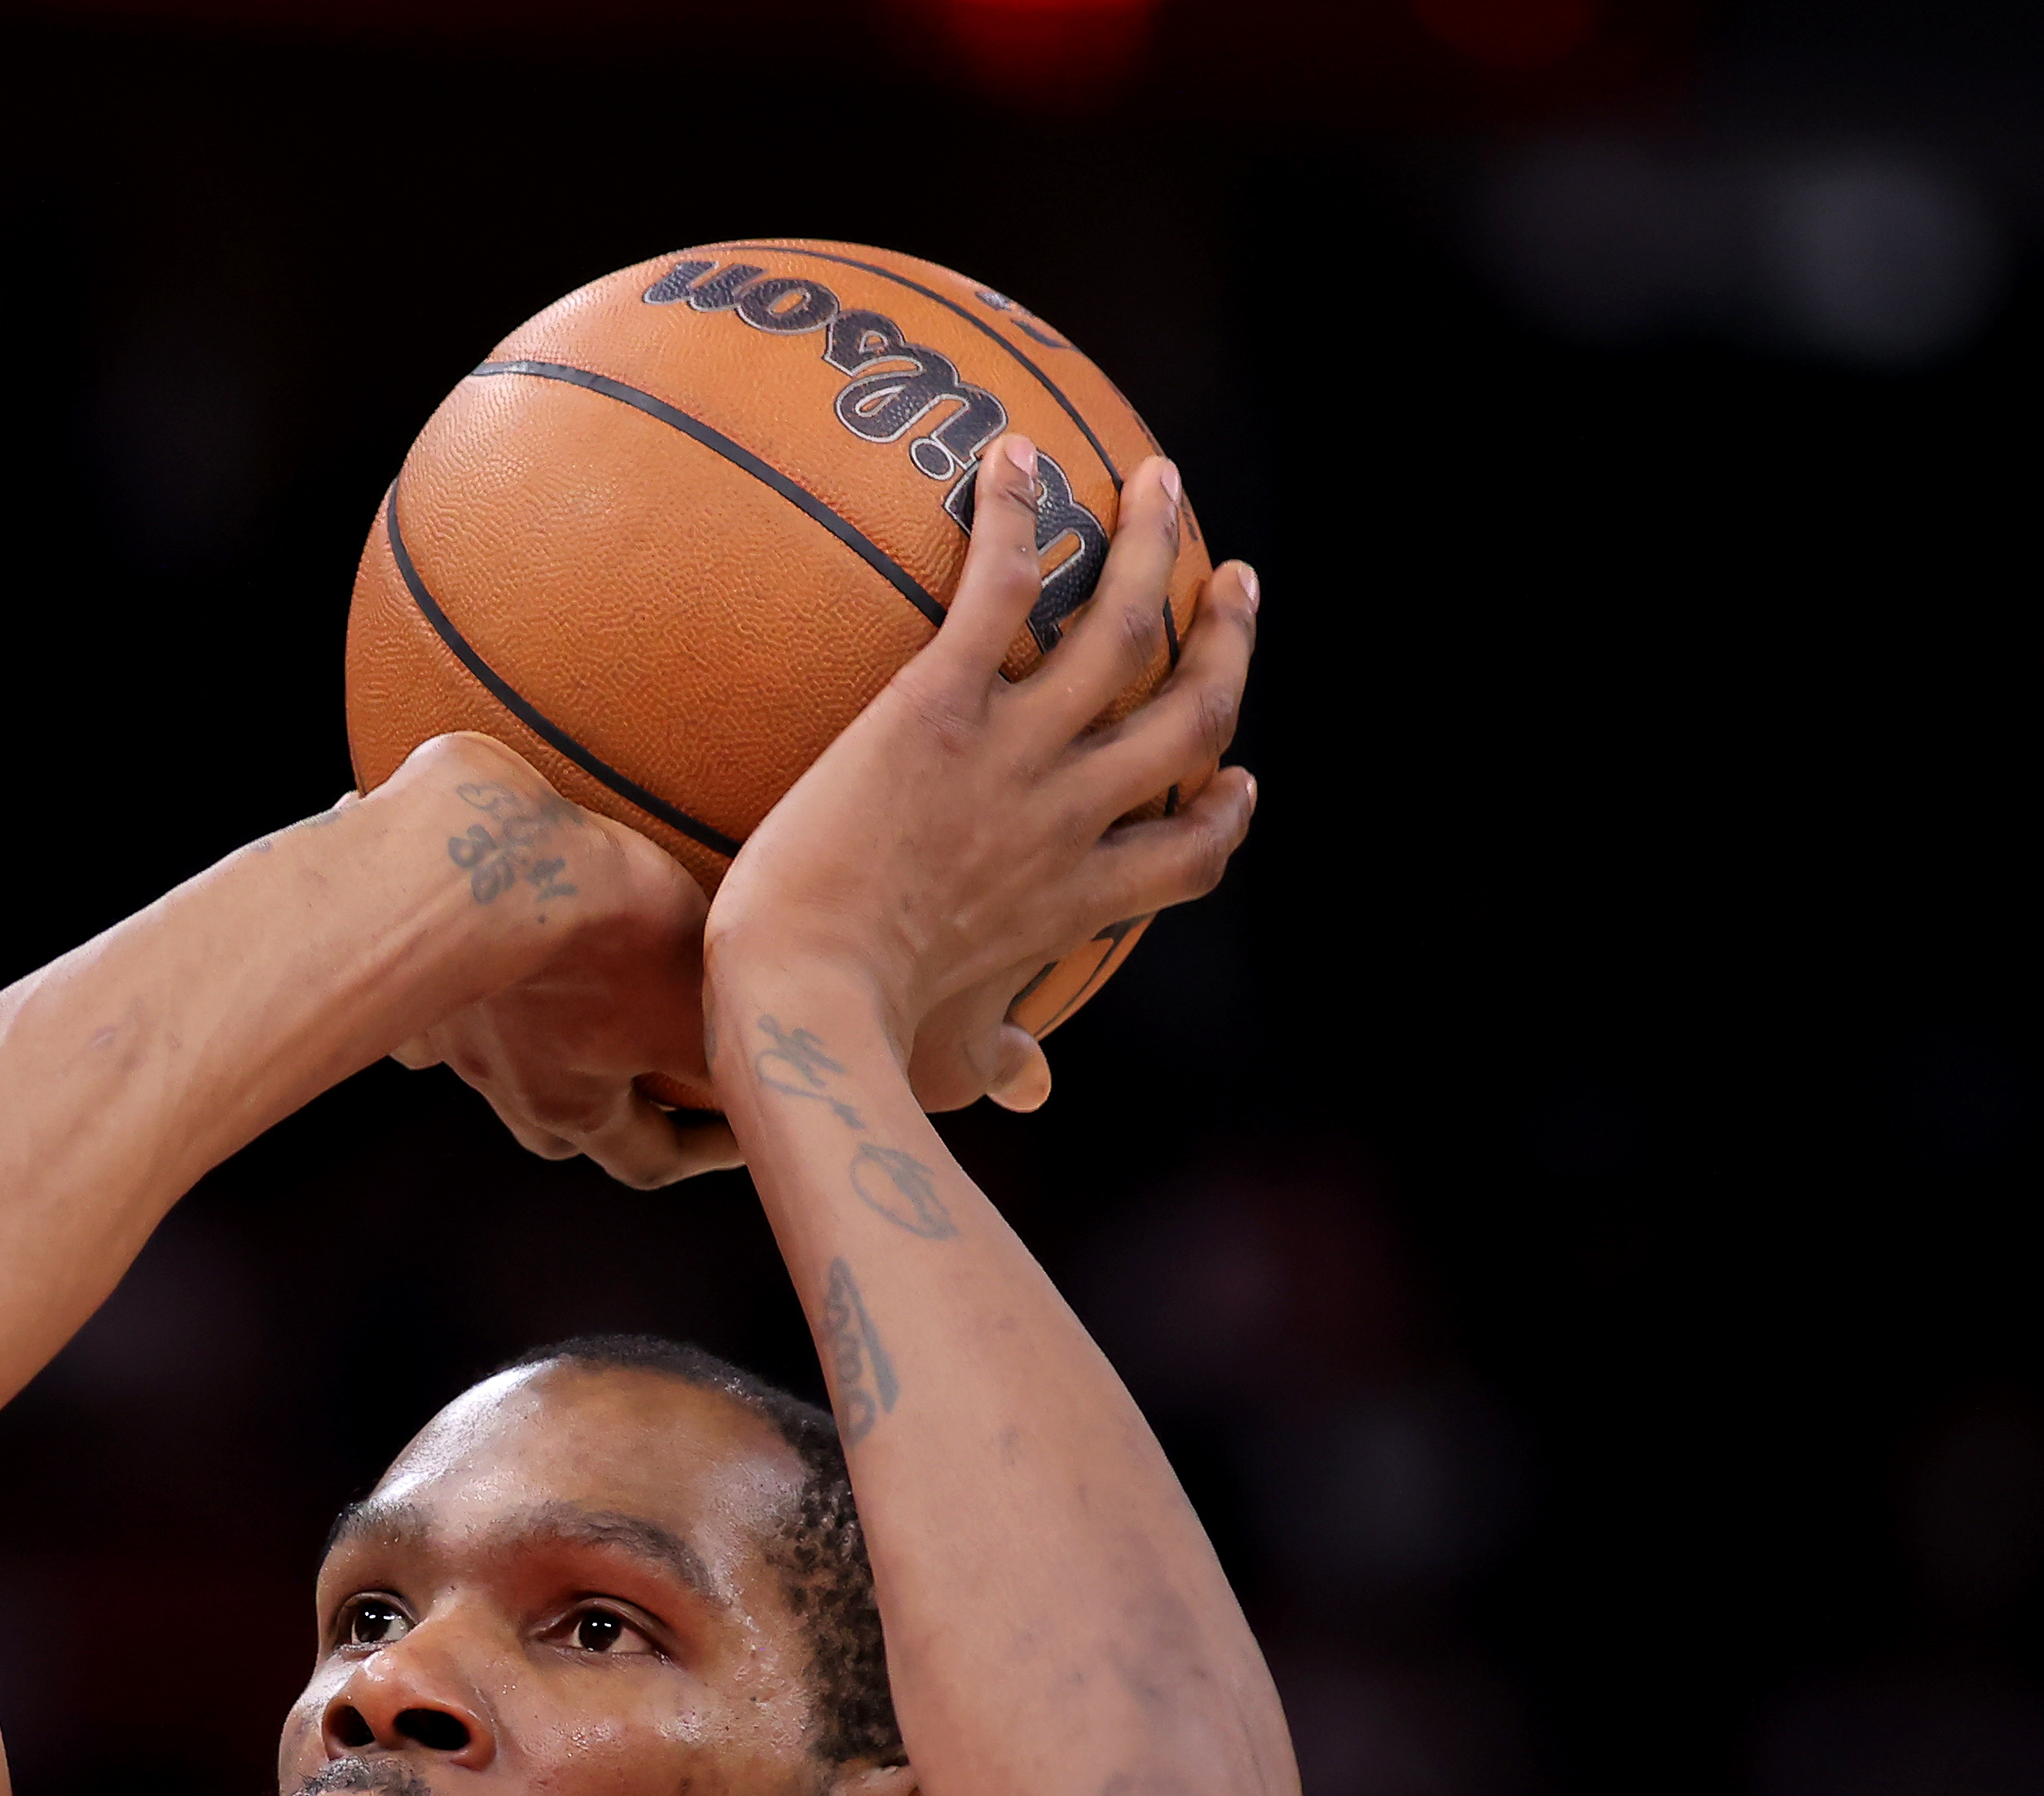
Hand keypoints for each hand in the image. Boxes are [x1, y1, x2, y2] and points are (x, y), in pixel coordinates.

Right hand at [378, 734, 724, 1187]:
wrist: (467, 854)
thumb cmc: (593, 930)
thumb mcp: (696, 995)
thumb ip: (733, 1051)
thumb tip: (780, 1092)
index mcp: (571, 1103)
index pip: (648, 1159)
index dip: (708, 1152)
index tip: (750, 1133)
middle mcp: (499, 1080)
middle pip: (559, 1131)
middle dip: (609, 1120)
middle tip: (655, 1087)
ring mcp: (444, 1024)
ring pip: (495, 1066)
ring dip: (537, 1057)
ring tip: (575, 1014)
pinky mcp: (408, 961)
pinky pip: (434, 1002)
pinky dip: (457, 1001)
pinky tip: (473, 972)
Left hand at [708, 432, 1259, 1114]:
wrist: (805, 1002)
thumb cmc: (863, 1044)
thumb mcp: (951, 1060)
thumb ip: (998, 1063)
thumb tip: (1028, 1091)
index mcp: (1078, 901)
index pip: (1191, 854)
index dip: (1225, 808)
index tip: (1238, 777)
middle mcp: (1070, 819)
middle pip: (1190, 720)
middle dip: (1226, 647)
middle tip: (1236, 586)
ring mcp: (1015, 757)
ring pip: (1124, 631)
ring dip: (1151, 549)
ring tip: (1157, 482)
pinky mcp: (939, 710)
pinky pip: (997, 591)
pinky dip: (1016, 518)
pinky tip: (1013, 455)